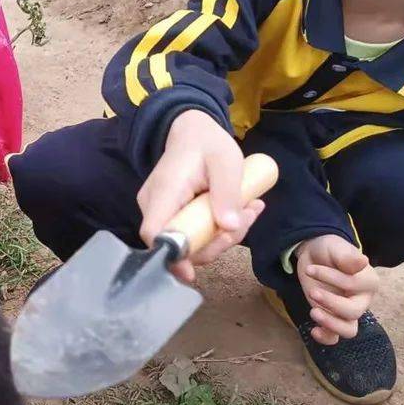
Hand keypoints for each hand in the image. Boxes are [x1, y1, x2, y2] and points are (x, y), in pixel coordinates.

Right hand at [137, 110, 262, 283]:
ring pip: (190, 242)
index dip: (171, 256)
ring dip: (223, 235)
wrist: (191, 131)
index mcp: (165, 191)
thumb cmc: (207, 143)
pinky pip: (193, 234)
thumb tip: (228, 227)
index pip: (156, 232)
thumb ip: (227, 192)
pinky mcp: (172, 216)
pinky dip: (218, 229)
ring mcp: (161, 212)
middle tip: (247, 217)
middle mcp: (154, 205)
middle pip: (178, 245)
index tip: (190, 273)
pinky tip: (240, 211)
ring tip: (249, 209)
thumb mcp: (226, 160)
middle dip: (216, 242)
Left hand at [296, 235, 379, 345]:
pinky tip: (313, 330)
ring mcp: (347, 312)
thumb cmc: (330, 251)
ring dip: (330, 324)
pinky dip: (325, 338)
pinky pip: (334, 338)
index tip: (311, 269)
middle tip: (313, 292)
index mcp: (368, 282)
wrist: (315, 257)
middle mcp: (362, 300)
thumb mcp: (336, 247)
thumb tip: (363, 261)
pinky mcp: (332, 319)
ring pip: (349, 330)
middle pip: (353, 312)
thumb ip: (347, 256)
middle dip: (331, 303)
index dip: (331, 278)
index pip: (353, 285)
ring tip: (313, 312)